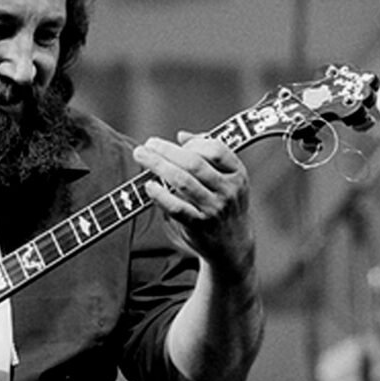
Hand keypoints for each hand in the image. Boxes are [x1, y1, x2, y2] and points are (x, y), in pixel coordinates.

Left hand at [134, 131, 253, 277]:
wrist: (233, 244)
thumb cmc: (224, 202)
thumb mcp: (227, 178)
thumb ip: (207, 155)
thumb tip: (182, 136)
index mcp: (237, 174)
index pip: (216, 149)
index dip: (193, 143)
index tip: (174, 142)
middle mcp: (228, 190)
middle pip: (194, 163)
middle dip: (166, 151)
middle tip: (147, 145)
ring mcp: (214, 209)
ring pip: (183, 182)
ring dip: (159, 166)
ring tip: (141, 156)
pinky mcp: (199, 226)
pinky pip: (176, 208)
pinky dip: (161, 195)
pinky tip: (149, 186)